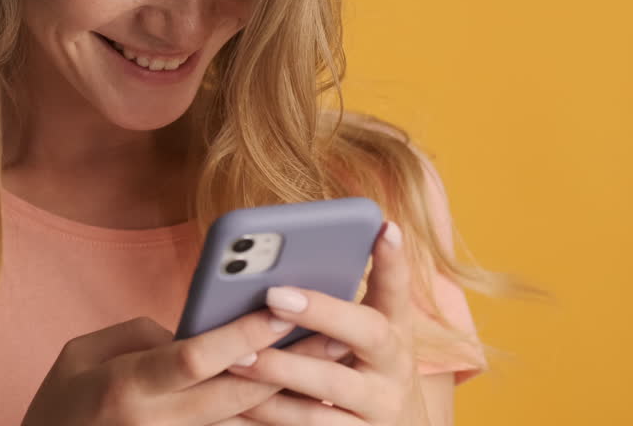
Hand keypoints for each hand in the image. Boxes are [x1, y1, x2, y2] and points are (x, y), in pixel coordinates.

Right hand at [19, 308, 343, 425]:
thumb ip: (142, 336)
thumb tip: (196, 330)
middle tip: (336, 332)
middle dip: (289, 362)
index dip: (239, 334)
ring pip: (245, 421)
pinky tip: (305, 399)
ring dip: (292, 393)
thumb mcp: (82, 353)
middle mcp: (155, 421)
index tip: (280, 308)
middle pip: (236, 392)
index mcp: (126, 384)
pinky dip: (270, 418)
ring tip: (334, 362)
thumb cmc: (61, 402)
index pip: (194, 357)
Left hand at [225, 220, 418, 424]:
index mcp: (396, 328)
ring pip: (328, 387)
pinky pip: (308, 425)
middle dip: (320, 312)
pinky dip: (270, 413)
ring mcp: (379, 407)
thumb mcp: (362, 336)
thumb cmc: (359, 368)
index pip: (398, 287)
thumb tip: (278, 267)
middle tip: (273, 295)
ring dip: (279, 370)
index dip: (394, 259)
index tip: (384, 226)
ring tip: (236, 356)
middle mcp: (395, 366)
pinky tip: (234, 402)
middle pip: (367, 333)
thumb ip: (334, 306)